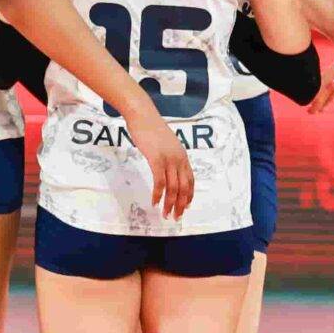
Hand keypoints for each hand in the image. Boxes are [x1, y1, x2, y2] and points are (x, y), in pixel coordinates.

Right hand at [122, 99, 197, 217]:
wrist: (142, 115)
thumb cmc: (151, 129)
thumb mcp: (166, 144)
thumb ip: (170, 156)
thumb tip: (169, 168)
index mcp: (182, 156)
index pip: (190, 180)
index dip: (189, 195)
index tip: (185, 207)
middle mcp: (179, 159)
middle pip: (184, 187)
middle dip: (181, 204)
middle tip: (176, 217)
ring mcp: (169, 159)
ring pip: (173, 188)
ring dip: (170, 203)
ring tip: (166, 214)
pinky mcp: (156, 159)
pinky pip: (160, 182)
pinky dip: (158, 194)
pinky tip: (154, 202)